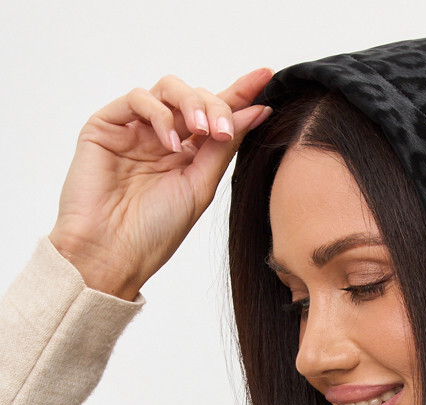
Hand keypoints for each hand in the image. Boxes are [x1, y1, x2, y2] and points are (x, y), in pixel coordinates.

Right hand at [48, 68, 273, 299]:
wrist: (113, 252)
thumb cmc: (154, 232)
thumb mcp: (201, 187)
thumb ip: (224, 148)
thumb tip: (257, 112)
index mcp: (188, 155)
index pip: (215, 115)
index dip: (240, 94)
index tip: (266, 78)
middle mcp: (163, 138)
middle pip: (196, 97)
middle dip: (217, 106)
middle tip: (223, 131)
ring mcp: (135, 130)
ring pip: (169, 89)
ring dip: (192, 103)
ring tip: (203, 131)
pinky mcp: (106, 125)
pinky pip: (138, 99)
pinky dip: (160, 114)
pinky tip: (169, 143)